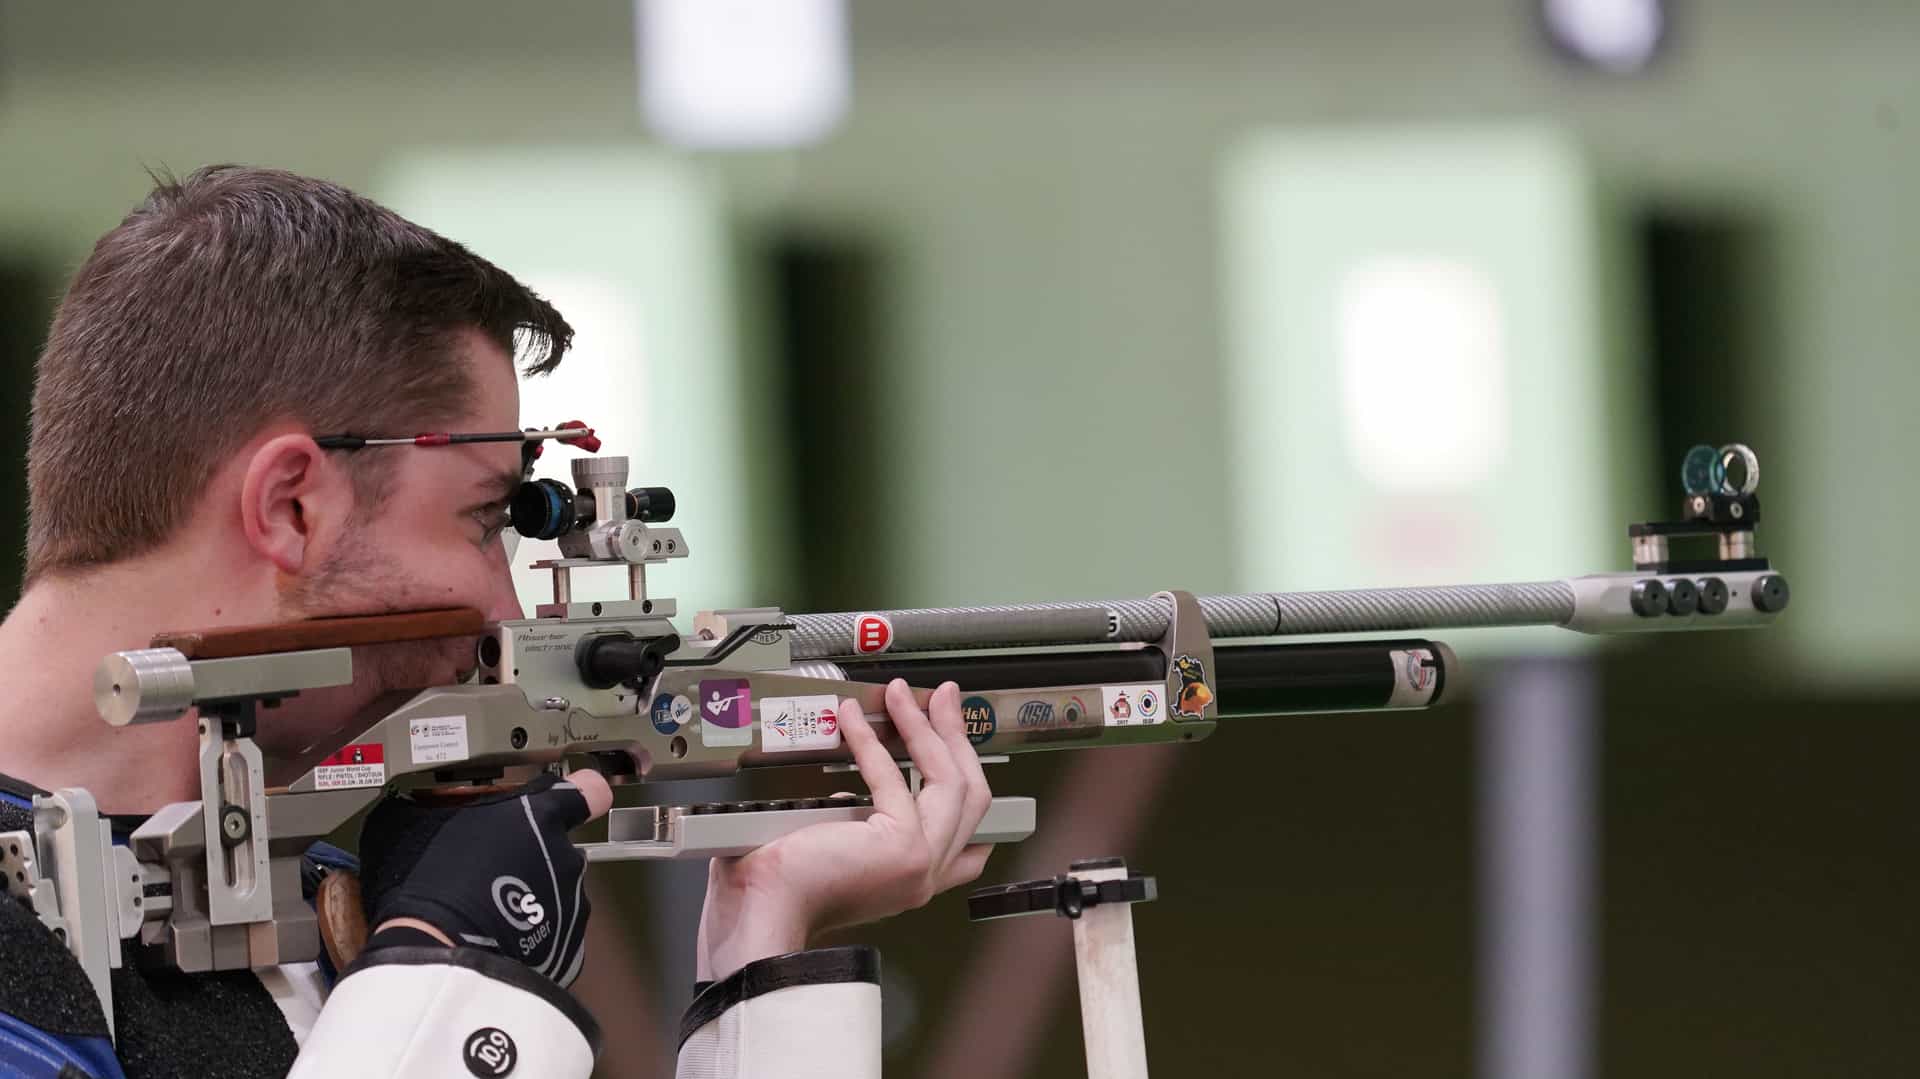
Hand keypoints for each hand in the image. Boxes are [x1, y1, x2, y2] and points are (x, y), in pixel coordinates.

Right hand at [358, 769, 612, 986]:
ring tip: (490, 919)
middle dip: (536, 861)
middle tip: (494, 877)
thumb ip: (441, 811)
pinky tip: (499, 947)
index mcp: (541, 816)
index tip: (572, 802)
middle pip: (562, 851)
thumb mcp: (421, 827)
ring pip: (559, 897)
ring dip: (533, 904)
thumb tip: (416, 806)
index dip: (581, 795)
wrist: (441, 957)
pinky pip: (553, 940)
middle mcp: (567, 857)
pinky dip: (532, 943)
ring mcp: (573, 906)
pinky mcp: (569, 951)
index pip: (588, 791)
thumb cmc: (429, 882)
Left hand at [697, 679, 994, 980]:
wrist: (760, 918)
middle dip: (959, 740)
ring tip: (904, 695)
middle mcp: (924, 876)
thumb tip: (848, 790)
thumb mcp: (829, 853)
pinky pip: (894, 776)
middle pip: (970, 797)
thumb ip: (852, 826)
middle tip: (944, 700)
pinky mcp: (903, 846)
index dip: (971, 788)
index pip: (967, 844)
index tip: (957, 745)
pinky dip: (872, 740)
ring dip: (928, 729)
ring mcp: (920, 863)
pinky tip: (852, 718)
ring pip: (951, 782)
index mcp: (908, 882)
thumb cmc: (776, 894)